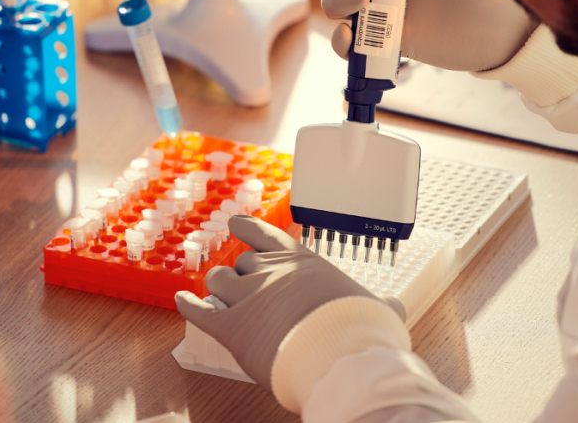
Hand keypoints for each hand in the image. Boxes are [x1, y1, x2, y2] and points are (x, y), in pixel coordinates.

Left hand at [175, 216, 382, 389]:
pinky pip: (199, 310)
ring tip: (219, 296)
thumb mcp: (376, 309)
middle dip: (241, 274)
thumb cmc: (359, 328)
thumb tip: (396, 308)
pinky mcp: (229, 325)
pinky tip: (181, 300)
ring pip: (217, 280)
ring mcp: (246, 296)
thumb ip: (380, 304)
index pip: (263, 233)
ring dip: (218, 288)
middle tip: (244, 286)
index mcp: (299, 260)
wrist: (339, 353)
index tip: (236, 226)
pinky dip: (187, 304)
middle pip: (241, 262)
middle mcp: (268, 270)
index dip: (246, 229)